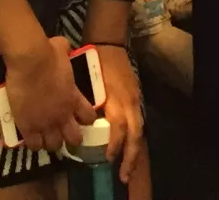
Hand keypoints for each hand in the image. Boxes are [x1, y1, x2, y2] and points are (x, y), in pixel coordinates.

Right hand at [3, 34, 93, 154]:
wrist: (30, 61)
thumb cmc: (47, 52)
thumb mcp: (62, 49)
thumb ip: (65, 51)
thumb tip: (63, 45)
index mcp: (74, 97)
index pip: (88, 117)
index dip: (85, 119)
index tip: (79, 117)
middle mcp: (63, 115)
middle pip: (74, 139)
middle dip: (70, 138)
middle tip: (63, 133)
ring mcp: (46, 123)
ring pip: (53, 146)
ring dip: (50, 142)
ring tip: (44, 137)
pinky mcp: (28, 127)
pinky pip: (34, 145)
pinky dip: (33, 144)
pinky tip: (30, 138)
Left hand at [96, 44, 145, 186]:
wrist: (110, 41)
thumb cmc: (95, 60)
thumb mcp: (89, 81)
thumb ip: (87, 104)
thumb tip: (79, 126)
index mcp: (118, 97)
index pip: (120, 126)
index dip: (115, 144)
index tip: (107, 158)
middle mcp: (130, 101)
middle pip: (135, 134)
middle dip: (130, 156)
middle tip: (123, 176)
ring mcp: (136, 100)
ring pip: (139, 130)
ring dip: (134, 151)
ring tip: (128, 170)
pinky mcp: (136, 99)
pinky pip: (138, 124)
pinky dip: (134, 140)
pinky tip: (129, 152)